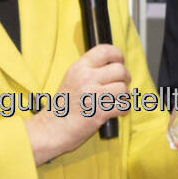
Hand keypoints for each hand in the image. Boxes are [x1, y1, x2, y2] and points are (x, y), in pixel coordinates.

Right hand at [26, 44, 130, 164]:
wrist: (52, 128)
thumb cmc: (64, 106)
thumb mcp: (72, 78)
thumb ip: (90, 69)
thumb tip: (114, 63)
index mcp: (79, 68)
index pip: (105, 50)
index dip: (118, 55)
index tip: (119, 62)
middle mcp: (85, 78)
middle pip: (120, 70)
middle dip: (125, 79)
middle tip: (119, 86)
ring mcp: (92, 95)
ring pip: (123, 88)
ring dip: (124, 96)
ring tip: (115, 100)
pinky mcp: (99, 112)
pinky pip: (123, 106)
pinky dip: (123, 110)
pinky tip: (116, 111)